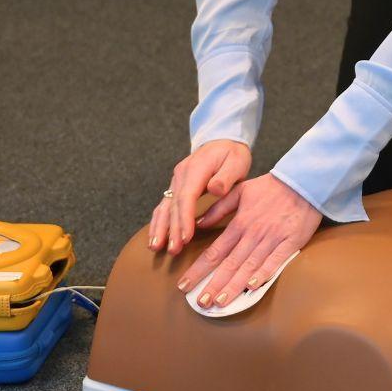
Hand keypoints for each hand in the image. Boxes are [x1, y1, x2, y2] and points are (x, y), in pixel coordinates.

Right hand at [147, 139, 250, 255]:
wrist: (222, 141)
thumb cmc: (231, 154)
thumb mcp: (236, 161)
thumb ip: (226, 176)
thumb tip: (215, 189)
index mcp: (196, 169)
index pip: (187, 197)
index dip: (185, 219)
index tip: (186, 238)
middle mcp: (180, 175)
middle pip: (173, 205)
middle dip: (172, 230)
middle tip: (173, 250)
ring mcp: (176, 181)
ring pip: (164, 207)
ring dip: (160, 228)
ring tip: (156, 247)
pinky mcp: (176, 187)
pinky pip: (164, 206)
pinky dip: (158, 222)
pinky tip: (155, 237)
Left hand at [174, 173, 320, 308]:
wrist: (303, 182)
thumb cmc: (270, 187)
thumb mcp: (240, 191)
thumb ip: (219, 208)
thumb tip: (199, 224)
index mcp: (240, 223)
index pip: (215, 251)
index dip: (198, 269)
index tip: (184, 285)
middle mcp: (253, 234)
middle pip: (229, 263)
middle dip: (213, 285)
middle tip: (201, 303)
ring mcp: (272, 239)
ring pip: (249, 266)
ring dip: (234, 285)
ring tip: (221, 302)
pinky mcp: (290, 243)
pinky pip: (275, 261)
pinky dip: (264, 274)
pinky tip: (252, 288)